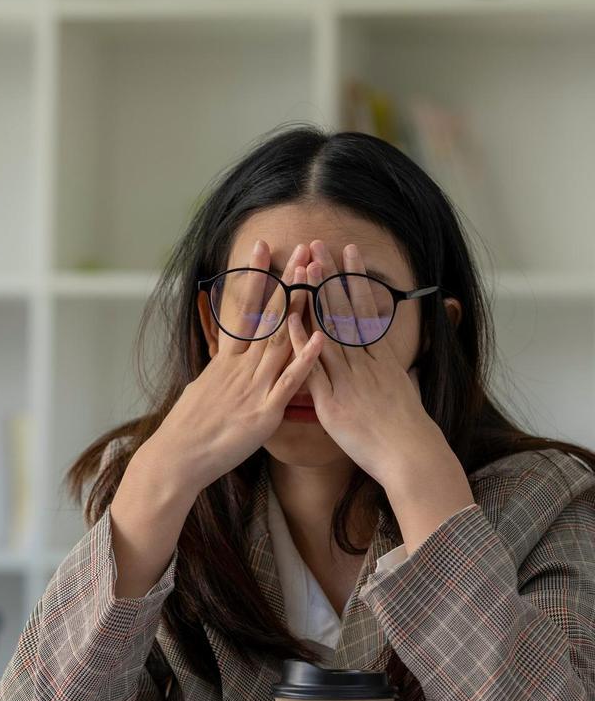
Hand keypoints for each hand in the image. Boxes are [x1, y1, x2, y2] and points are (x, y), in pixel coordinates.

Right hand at [147, 238, 324, 491]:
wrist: (177, 458)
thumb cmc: (187, 430)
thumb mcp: (201, 390)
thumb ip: (219, 374)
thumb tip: (223, 364)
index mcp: (226, 362)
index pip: (244, 310)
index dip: (256, 278)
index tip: (263, 248)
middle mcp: (240, 368)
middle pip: (269, 317)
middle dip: (286, 281)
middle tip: (301, 248)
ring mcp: (253, 388)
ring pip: (281, 340)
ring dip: (300, 307)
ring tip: (315, 277)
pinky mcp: (264, 413)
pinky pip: (289, 382)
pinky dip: (305, 359)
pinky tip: (320, 337)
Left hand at [288, 240, 443, 486]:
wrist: (409, 455)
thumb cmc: (407, 429)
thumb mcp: (403, 390)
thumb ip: (391, 372)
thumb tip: (390, 361)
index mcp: (381, 359)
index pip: (365, 310)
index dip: (355, 281)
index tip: (349, 253)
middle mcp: (364, 363)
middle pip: (345, 312)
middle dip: (331, 277)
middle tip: (320, 245)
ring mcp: (347, 380)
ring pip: (328, 331)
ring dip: (316, 298)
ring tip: (305, 267)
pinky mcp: (332, 402)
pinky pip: (314, 368)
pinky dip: (302, 344)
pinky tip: (291, 320)